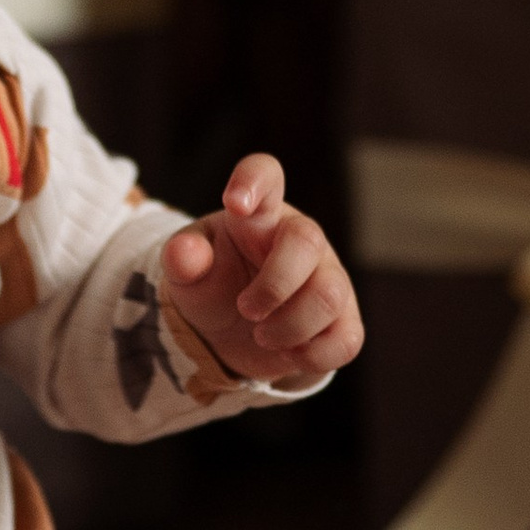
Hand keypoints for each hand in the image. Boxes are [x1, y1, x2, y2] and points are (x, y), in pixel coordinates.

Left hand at [160, 157, 362, 394]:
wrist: (228, 333)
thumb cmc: (212, 283)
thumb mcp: (187, 272)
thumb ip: (182, 258)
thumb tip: (185, 253)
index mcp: (259, 215)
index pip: (265, 174)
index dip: (254, 180)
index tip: (236, 203)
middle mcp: (301, 238)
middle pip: (306, 241)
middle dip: (272, 286)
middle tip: (245, 310)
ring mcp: (328, 276)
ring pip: (329, 295)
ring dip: (290, 327)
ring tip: (262, 337)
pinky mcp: (343, 319)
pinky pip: (347, 338)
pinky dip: (313, 355)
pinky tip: (288, 353)